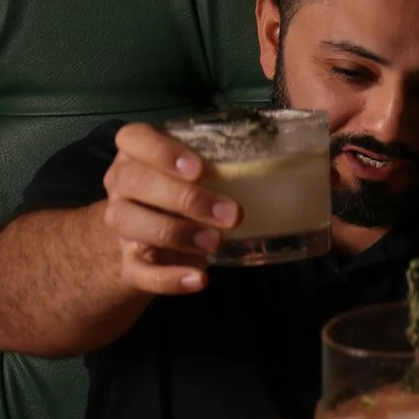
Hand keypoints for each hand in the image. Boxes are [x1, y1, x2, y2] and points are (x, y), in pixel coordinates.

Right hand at [101, 122, 243, 295]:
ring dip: (176, 233)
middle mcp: (122, 184)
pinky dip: (168, 278)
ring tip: (216, 242)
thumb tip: (298, 161)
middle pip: (135, 181)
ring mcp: (121, 223)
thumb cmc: (190, 193)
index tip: (199, 168)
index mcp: (139, 154)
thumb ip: (231, 164)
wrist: (154, 240)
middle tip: (231, 214)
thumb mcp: (206, 174)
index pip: (134, 138)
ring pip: (129, 222)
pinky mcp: (128, 262)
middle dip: (185, 197)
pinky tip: (199, 280)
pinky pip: (139, 271)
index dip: (161, 150)